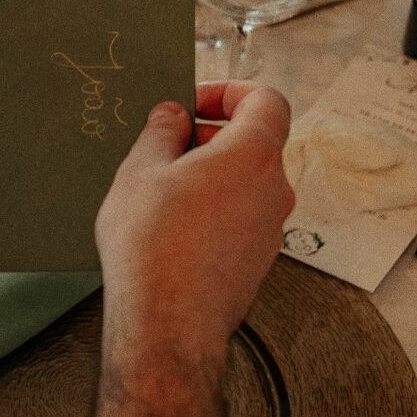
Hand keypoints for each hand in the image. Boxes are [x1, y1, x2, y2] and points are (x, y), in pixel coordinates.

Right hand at [94, 83, 294, 376]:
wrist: (167, 324)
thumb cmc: (153, 246)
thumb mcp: (141, 171)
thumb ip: (161, 132)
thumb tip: (173, 115)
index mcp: (253, 155)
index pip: (267, 100)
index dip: (231, 92)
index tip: (195, 103)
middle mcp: (275, 189)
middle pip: (256, 142)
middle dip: (213, 134)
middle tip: (168, 145)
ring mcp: (271, 228)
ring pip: (248, 182)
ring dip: (212, 174)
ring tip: (163, 189)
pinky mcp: (259, 260)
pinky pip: (242, 217)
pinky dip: (216, 208)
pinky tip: (174, 226)